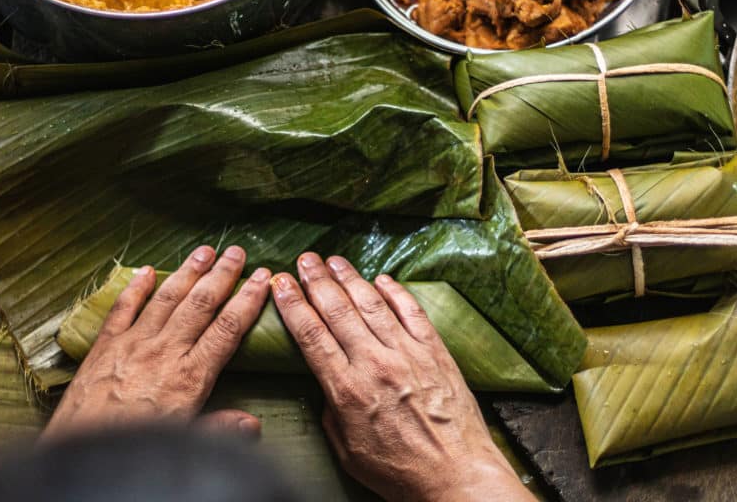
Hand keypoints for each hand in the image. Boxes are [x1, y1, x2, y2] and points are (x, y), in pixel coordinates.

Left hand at [42, 245, 271, 441]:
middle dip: (221, 275)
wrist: (84, 454)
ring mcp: (133, 345)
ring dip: (187, 272)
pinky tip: (147, 270)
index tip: (262, 279)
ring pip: (166, 299)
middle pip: (200, 304)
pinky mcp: (105, 347)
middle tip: (237, 252)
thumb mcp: (186, 440)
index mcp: (191, 376)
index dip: (248, 301)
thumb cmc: (137, 448)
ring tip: (204, 251)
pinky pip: (123, 309)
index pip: (227, 328)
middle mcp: (165, 352)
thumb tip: (252, 424)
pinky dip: (136, 288)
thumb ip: (220, 427)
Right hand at [271, 253, 532, 501]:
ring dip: (350, 278)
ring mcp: (408, 354)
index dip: (293, 304)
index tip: (280, 283)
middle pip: (338, 311)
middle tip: (304, 259)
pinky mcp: (436, 352)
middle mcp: (376, 364)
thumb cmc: (400, 472)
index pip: (312, 335)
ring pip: (372, 305)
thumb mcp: (348, 451)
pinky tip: (381, 279)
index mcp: (348, 390)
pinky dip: (395, 292)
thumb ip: (331, 412)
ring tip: (334, 261)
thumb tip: (327, 384)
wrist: (456, 475)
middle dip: (317, 281)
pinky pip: (412, 312)